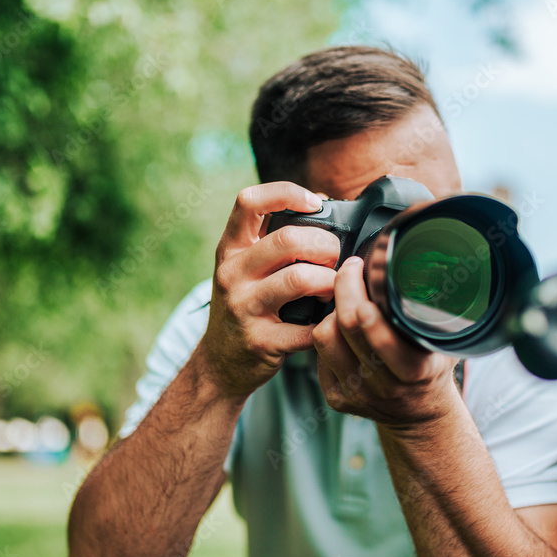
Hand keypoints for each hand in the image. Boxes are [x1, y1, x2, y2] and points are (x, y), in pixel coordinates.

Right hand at [199, 182, 340, 397]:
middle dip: (325, 244)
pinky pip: (308, 328)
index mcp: (231, 248)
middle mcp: (232, 273)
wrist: (220, 363)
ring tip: (334, 288)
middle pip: (288, 240)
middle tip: (335, 257)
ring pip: (300, 279)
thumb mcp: (246, 266)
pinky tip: (330, 319)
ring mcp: (243, 308)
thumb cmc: (247, 304)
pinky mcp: (261, 342)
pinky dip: (328, 322)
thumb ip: (276, 236)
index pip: (248, 202)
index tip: (314, 204)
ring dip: (330, 281)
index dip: (286, 193)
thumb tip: (324, 203)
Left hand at [312, 256, 460, 427]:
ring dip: (332, 312)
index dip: (365, 303)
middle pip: (346, 327)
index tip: (363, 270)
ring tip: (348, 302)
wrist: (418, 414)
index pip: (383, 339)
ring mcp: (357, 394)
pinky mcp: (336, 398)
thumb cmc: (431, 367)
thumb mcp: (445, 343)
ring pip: (324, 337)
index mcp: (416, 370)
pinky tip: (344, 330)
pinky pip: (318, 354)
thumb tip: (429, 272)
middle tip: (352, 269)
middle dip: (345, 288)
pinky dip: (330, 334)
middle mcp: (384, 386)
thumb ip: (437, 315)